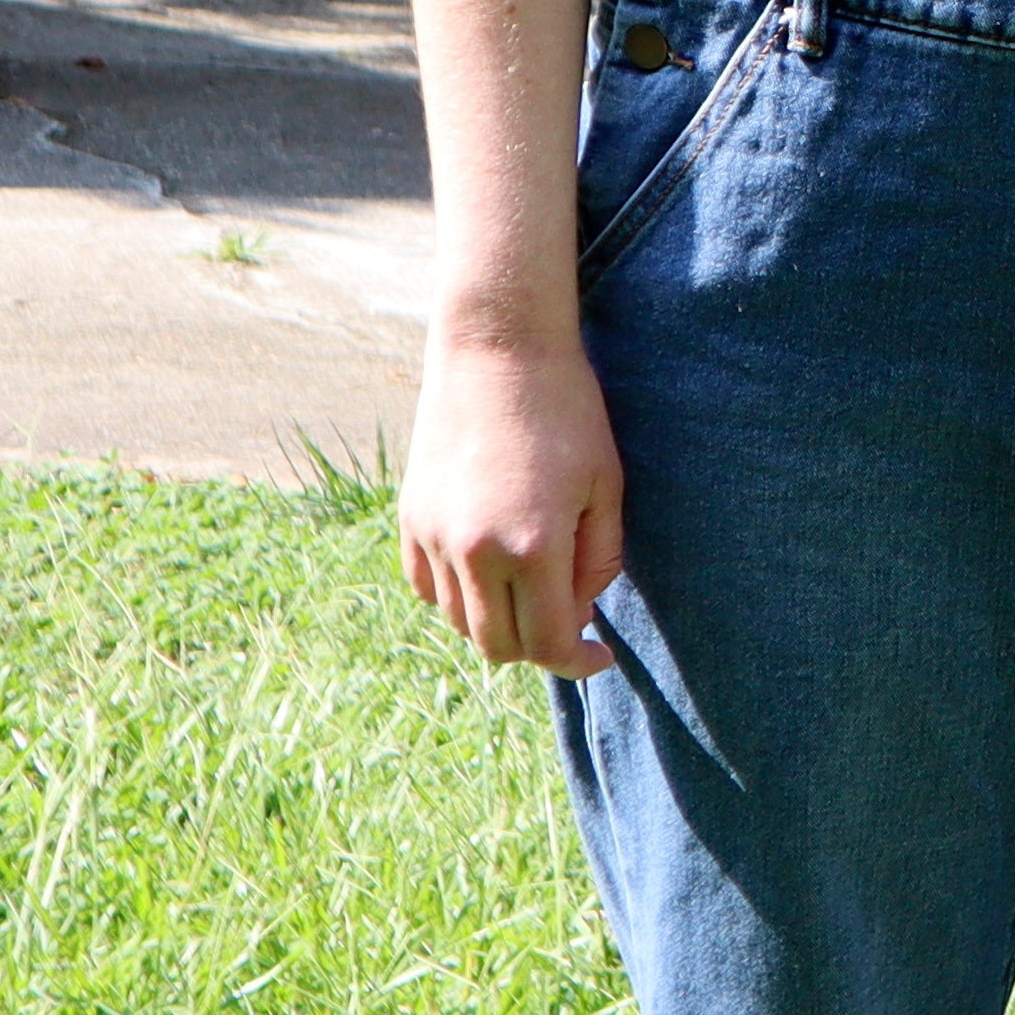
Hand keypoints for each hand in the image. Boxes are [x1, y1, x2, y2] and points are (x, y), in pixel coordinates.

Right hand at [401, 322, 627, 674]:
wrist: (497, 351)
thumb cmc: (568, 413)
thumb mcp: (605, 487)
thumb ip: (597, 561)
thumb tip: (579, 612)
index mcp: (532, 547)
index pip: (548, 644)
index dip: (577, 662)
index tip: (599, 657)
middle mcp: (473, 552)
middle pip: (498, 646)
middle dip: (538, 649)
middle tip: (570, 624)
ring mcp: (433, 537)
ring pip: (459, 622)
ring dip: (498, 623)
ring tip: (533, 592)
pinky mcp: (409, 519)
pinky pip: (427, 588)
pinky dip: (459, 597)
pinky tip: (491, 572)